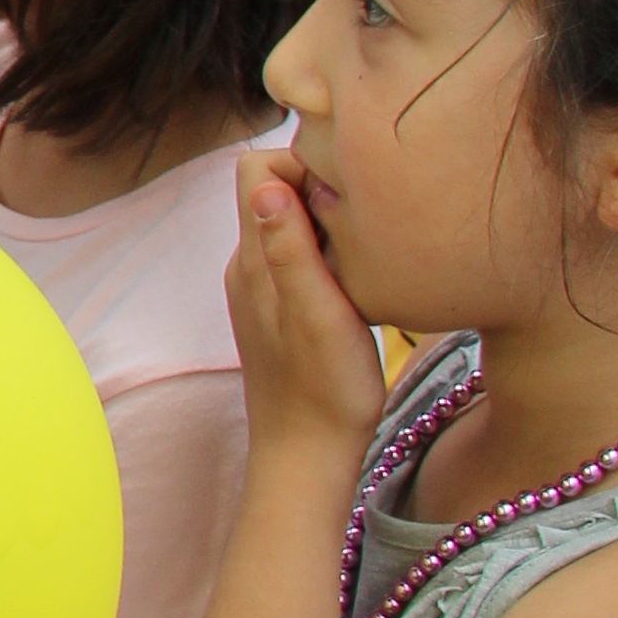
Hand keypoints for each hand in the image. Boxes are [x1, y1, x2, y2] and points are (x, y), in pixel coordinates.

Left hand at [227, 147, 386, 466]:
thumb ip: (290, 250)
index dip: (302, 161)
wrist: (307, 457)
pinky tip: (358, 274)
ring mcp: (262, 287)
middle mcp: (249, 266)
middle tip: (368, 213)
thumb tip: (265, 186)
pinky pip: (297, 253)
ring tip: (368, 242)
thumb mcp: (318, 315)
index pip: (257, 168)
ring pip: (288, 221)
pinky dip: (327, 249)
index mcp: (253, 260)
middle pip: (273, 187)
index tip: (350, 186)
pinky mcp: (280, 309)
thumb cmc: (324, 392)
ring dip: (326, 219)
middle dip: (319, 184)